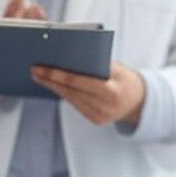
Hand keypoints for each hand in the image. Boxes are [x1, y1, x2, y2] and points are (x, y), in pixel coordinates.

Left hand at [31, 61, 145, 126]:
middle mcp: (105, 107)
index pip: (78, 82)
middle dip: (50, 80)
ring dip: (53, 87)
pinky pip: (75, 104)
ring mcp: (99, 116)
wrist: (141, 102)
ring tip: (39, 75)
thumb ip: (95, 64)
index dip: (57, 75)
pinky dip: (64, 93)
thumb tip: (67, 57)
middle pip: (70, 91)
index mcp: (111, 91)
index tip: (41, 68)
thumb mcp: (116, 68)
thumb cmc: (126, 79)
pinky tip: (52, 85)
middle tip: (34, 69)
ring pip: (70, 99)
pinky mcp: (95, 120)